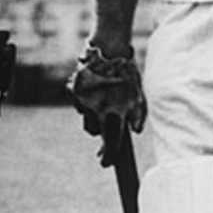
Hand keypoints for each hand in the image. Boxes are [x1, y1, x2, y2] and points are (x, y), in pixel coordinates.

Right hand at [67, 42, 146, 166]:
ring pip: (85, 119)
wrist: (109, 49)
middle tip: (106, 122)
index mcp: (114, 113)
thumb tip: (135, 131)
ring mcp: (84, 101)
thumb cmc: (127, 73)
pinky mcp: (74, 91)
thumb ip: (138, 115)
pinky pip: (79, 105)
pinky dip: (85, 102)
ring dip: (92, 116)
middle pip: (94, 132)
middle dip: (100, 131)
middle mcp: (97, 110)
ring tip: (103, 100)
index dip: (108, 156)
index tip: (105, 163)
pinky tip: (95, 90)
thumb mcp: (138, 94)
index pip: (110, 143)